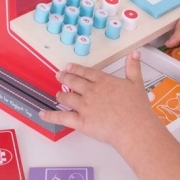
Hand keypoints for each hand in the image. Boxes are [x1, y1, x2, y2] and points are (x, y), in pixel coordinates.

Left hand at [39, 50, 158, 148]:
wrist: (133, 126)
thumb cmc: (136, 107)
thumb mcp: (137, 83)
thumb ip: (133, 67)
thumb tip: (135, 53)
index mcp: (104, 81)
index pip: (86, 73)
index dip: (76, 69)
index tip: (69, 67)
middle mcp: (91, 91)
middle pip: (74, 82)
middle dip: (64, 78)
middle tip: (59, 76)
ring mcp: (84, 106)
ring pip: (67, 98)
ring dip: (60, 95)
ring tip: (57, 94)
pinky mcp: (80, 121)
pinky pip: (62, 117)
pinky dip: (50, 116)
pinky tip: (43, 114)